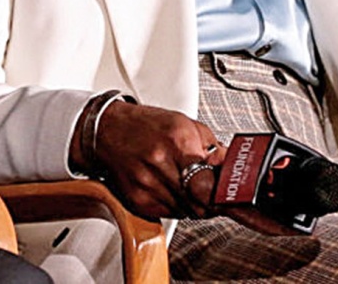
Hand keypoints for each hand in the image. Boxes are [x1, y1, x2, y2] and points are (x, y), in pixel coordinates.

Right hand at [92, 101, 223, 218]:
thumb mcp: (184, 124)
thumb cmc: (145, 125)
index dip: (222, 195)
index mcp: (177, 140)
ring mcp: (146, 184)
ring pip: (186, 212)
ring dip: (193, 204)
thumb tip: (231, 167)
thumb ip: (211, 147)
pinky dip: (176, 206)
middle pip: (200, 203)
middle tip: (212, 193)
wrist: (106, 129)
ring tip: (188, 187)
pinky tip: (172, 190)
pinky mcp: (137, 199)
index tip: (228, 195)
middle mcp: (159, 163)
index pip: (209, 185)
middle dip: (211, 201)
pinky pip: (168, 214)